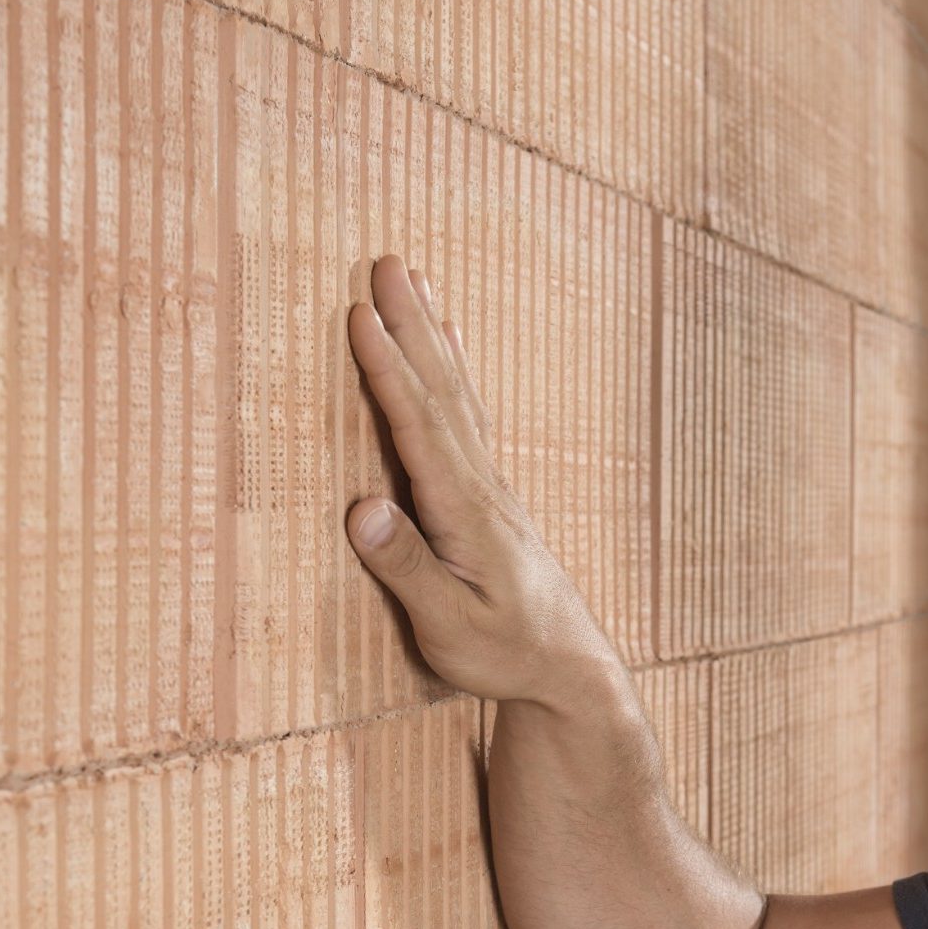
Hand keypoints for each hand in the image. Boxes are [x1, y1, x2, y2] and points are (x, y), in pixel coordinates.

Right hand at [345, 255, 619, 707]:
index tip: (359, 313)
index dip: (388, 369)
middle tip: (386, 261)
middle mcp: (482, 485)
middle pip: (441, 389)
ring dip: (430, 332)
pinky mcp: (491, 493)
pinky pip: (467, 412)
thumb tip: (361, 507)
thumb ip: (406, 567)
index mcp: (465, 511)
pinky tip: (446, 343)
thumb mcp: (449, 626)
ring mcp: (491, 484)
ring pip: (457, 392)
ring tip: (412, 278)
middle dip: (410, 324)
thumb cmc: (504, 654)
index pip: (419, 426)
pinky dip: (451, 368)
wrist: (569, 666)